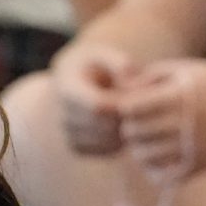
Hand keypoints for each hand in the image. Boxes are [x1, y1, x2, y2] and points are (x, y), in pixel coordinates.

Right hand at [51, 39, 136, 155]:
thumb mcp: (101, 55)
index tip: (137, 97)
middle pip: (103, 127)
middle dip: (127, 118)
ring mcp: (67, 134)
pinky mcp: (76, 148)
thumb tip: (131, 75)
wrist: (69, 85)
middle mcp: (62, 115)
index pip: (97, 106)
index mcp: (67, 88)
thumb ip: (118, 62)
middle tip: (143, 109)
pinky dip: (121, 141)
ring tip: (134, 115)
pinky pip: (106, 151)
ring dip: (127, 131)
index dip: (121, 104)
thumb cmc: (91, 65)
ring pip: (108, 142)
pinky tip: (124, 125)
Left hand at [115, 57, 205, 177]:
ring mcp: (190, 149)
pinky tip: (162, 155)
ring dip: (141, 148)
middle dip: (131, 126)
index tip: (137, 102)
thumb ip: (154, 74)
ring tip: (150, 138)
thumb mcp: (190, 70)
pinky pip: (161, 176)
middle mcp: (182, 125)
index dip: (127, 105)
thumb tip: (123, 87)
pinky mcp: (198, 167)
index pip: (129, 108)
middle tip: (141, 122)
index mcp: (178, 98)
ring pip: (143, 157)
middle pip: (133, 133)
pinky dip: (155, 167)